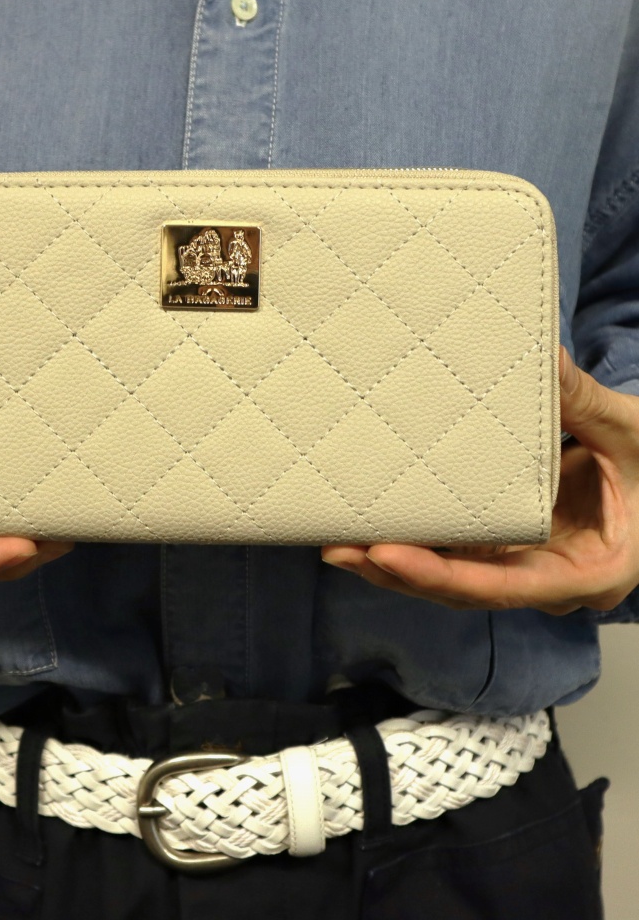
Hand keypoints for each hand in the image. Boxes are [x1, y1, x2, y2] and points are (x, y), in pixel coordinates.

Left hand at [321, 347, 638, 615]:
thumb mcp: (630, 433)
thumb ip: (584, 402)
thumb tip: (542, 355)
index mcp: (588, 571)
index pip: (506, 586)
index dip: (443, 576)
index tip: (389, 557)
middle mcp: (548, 578)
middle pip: (463, 590)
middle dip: (398, 574)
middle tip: (340, 548)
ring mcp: (524, 565)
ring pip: (451, 577)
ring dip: (394, 563)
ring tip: (337, 541)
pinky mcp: (508, 545)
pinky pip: (456, 552)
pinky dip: (416, 540)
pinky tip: (370, 526)